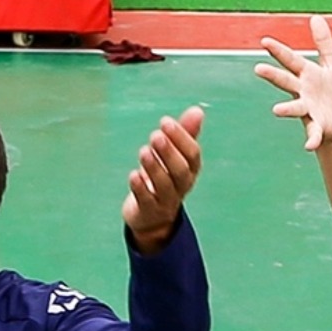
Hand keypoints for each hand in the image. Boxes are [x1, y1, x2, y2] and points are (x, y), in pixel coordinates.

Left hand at [122, 106, 202, 250]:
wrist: (153, 219)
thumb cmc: (164, 180)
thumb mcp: (175, 158)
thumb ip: (185, 135)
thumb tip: (197, 110)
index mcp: (190, 171)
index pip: (192, 155)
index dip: (181, 138)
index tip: (165, 122)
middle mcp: (181, 186)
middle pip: (180, 170)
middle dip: (169, 152)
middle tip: (155, 135)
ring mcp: (165, 201)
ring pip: (164, 185)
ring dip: (154, 167)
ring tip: (143, 151)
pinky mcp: (148, 211)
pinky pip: (146, 200)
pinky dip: (140, 187)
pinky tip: (134, 175)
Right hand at [254, 14, 331, 151]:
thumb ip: (324, 42)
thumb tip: (315, 17)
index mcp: (306, 75)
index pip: (290, 60)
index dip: (278, 51)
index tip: (264, 41)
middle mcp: (302, 92)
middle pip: (286, 81)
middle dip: (273, 75)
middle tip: (258, 69)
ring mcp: (308, 110)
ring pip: (295, 108)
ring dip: (287, 109)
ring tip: (276, 111)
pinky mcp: (318, 126)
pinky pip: (313, 133)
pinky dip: (311, 140)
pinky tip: (308, 146)